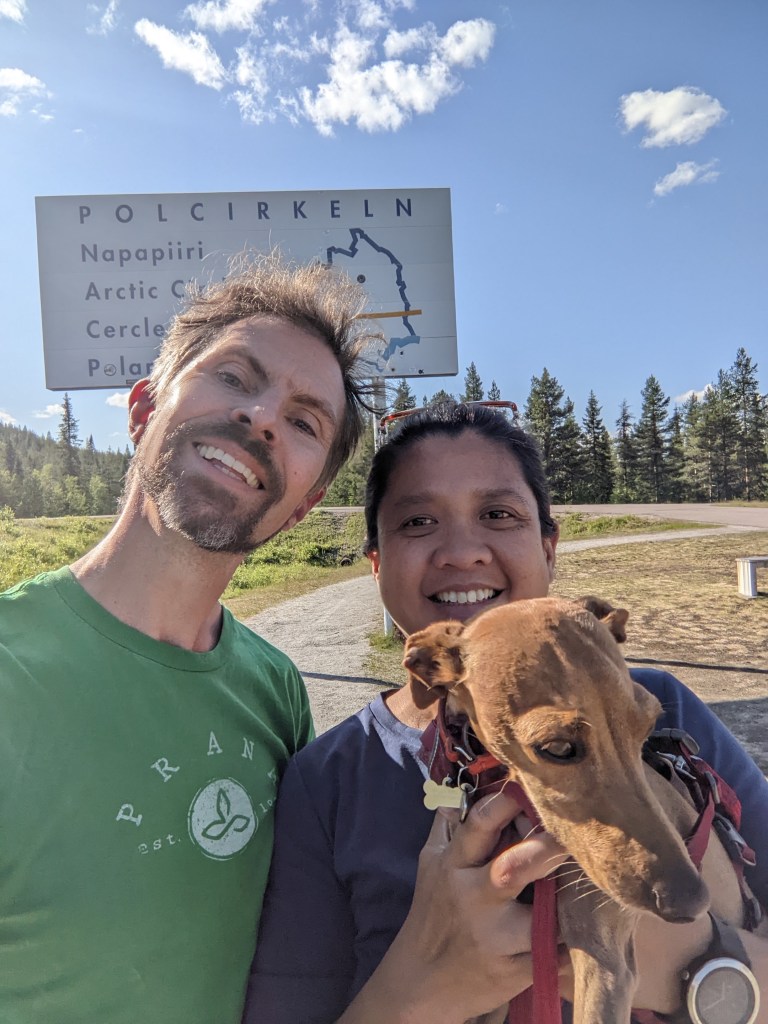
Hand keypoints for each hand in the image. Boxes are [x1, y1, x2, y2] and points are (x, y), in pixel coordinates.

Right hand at [340, 786, 566, 1023]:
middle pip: (514, 868)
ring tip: (592, 885)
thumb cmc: (433, 914)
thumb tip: (467, 785)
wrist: (420, 984)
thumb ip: (449, 825)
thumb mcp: (431, 864)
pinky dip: (574, 942)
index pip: (480, 823)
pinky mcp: (514, 972)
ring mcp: (495, 938)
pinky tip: (586, 929)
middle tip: (575, 835)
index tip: (535, 788)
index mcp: (454, 865)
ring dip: (571, 902)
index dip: (509, 801)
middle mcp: (473, 899)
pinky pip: (556, 953)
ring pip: (544, 917)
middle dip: (548, 848)